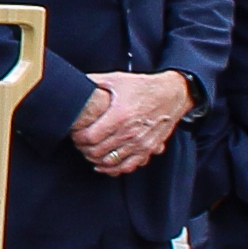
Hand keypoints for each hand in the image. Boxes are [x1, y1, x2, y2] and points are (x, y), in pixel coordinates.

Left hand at [70, 70, 190, 176]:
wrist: (172, 94)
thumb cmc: (143, 86)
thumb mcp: (116, 79)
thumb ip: (94, 81)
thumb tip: (75, 82)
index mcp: (120, 115)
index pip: (91, 137)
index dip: (78, 138)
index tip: (75, 134)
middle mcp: (131, 132)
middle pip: (98, 152)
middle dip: (84, 149)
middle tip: (79, 144)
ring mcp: (141, 143)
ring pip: (111, 162)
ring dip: (96, 160)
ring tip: (90, 153)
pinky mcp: (148, 149)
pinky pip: (128, 166)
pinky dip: (114, 169)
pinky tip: (105, 165)